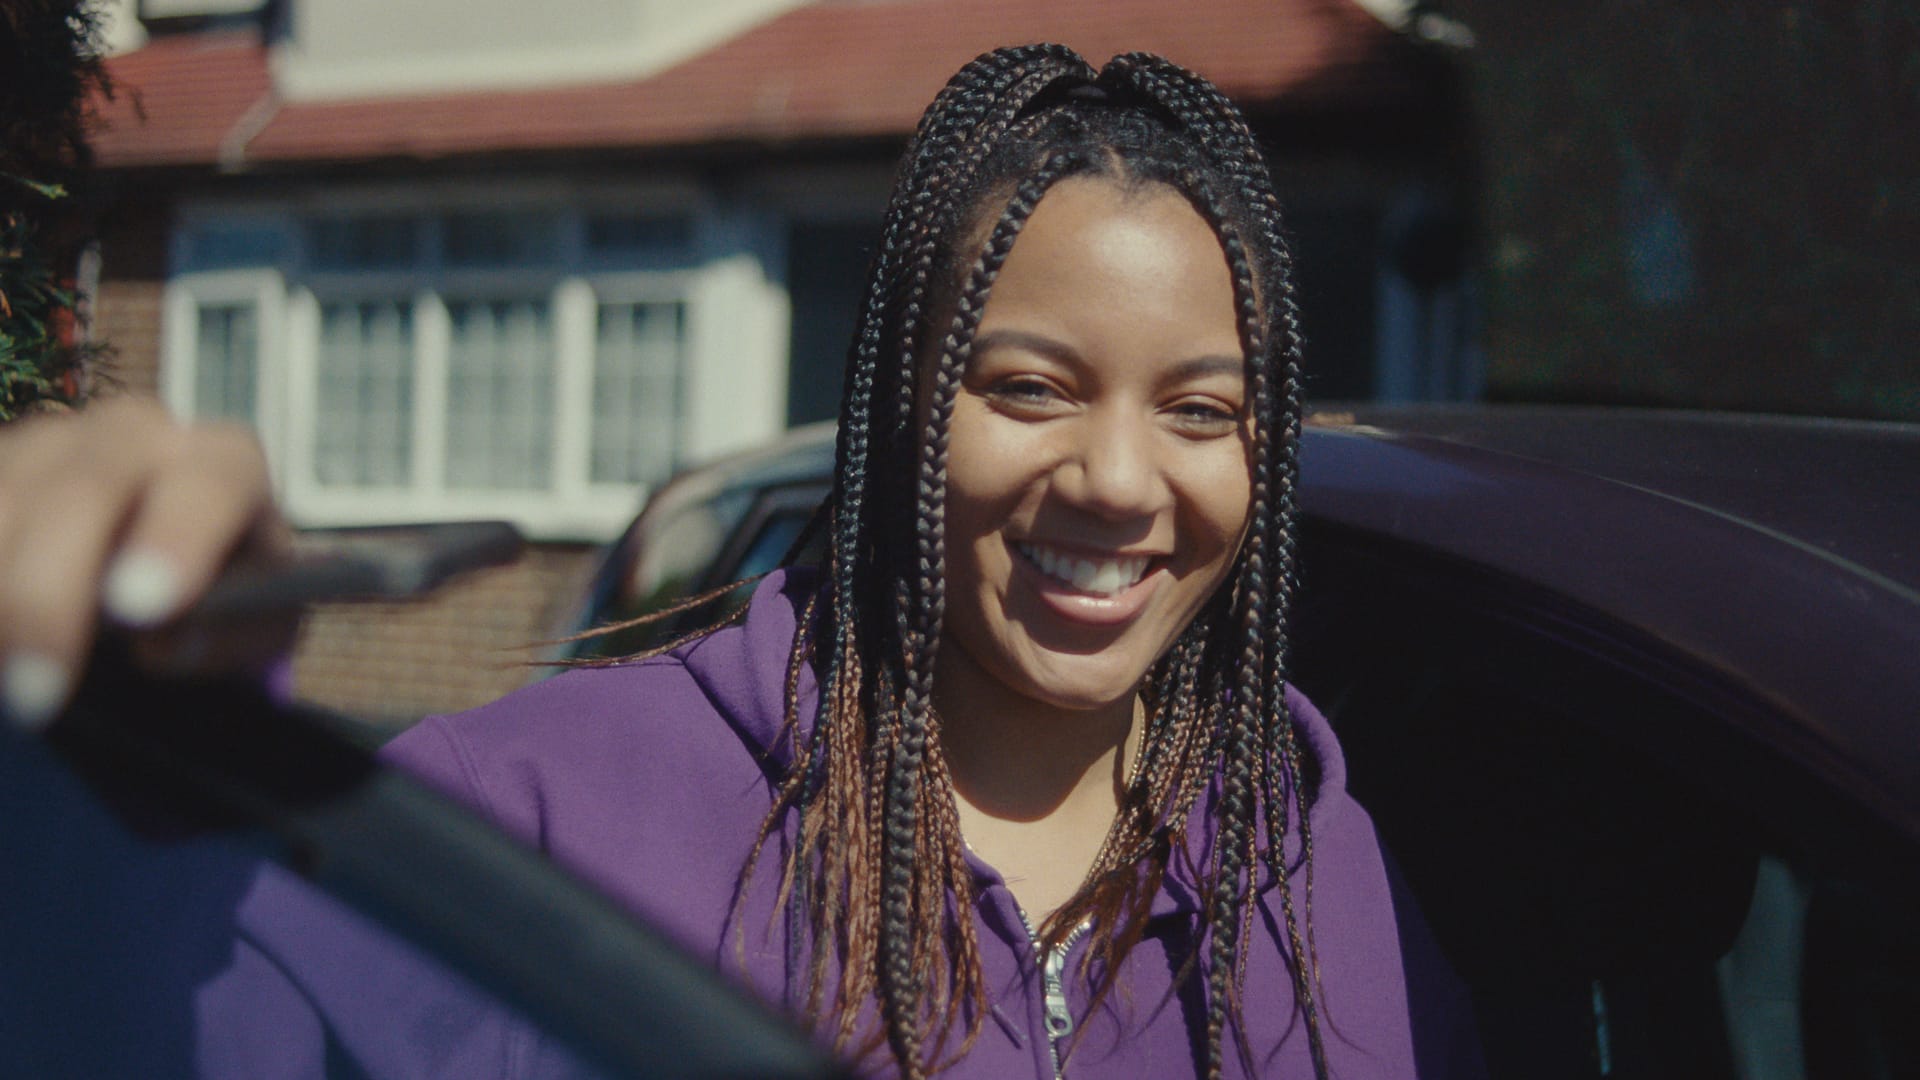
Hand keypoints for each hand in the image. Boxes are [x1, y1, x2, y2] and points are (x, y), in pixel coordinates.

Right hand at [0, 397, 292, 731]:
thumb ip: (226, 635)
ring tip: (6, 680)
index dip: (176, 540)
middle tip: (37, 688)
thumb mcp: (252, 624)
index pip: (209, 483)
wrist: (162, 563)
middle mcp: (135, 433)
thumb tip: (166, 641)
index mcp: (222, 461)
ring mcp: (50, 441)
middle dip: (51, 593)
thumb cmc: (221, 594)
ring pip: (5, 503)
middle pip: (84, 490)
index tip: (140, 609)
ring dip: (1, 596)